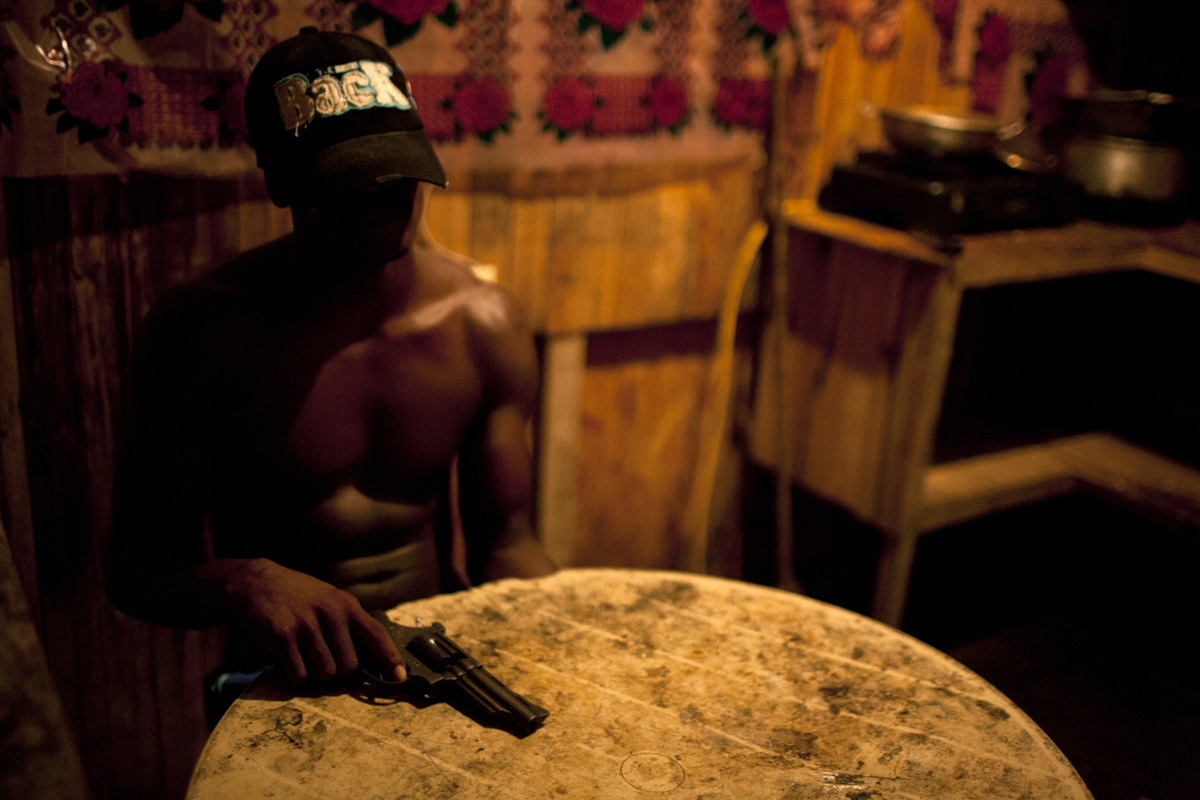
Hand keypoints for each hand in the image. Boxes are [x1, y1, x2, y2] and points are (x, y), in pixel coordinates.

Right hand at [225, 559, 406, 684]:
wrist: (254, 583)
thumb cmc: (297, 595)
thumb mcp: (329, 599)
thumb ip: (349, 623)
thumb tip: (370, 658)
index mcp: (346, 604)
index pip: (376, 634)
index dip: (390, 658)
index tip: (400, 677)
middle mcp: (331, 614)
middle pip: (349, 666)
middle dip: (337, 671)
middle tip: (322, 658)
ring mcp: (307, 625)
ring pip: (325, 673)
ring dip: (315, 673)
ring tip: (303, 655)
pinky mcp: (283, 636)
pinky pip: (299, 674)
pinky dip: (295, 676)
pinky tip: (288, 660)